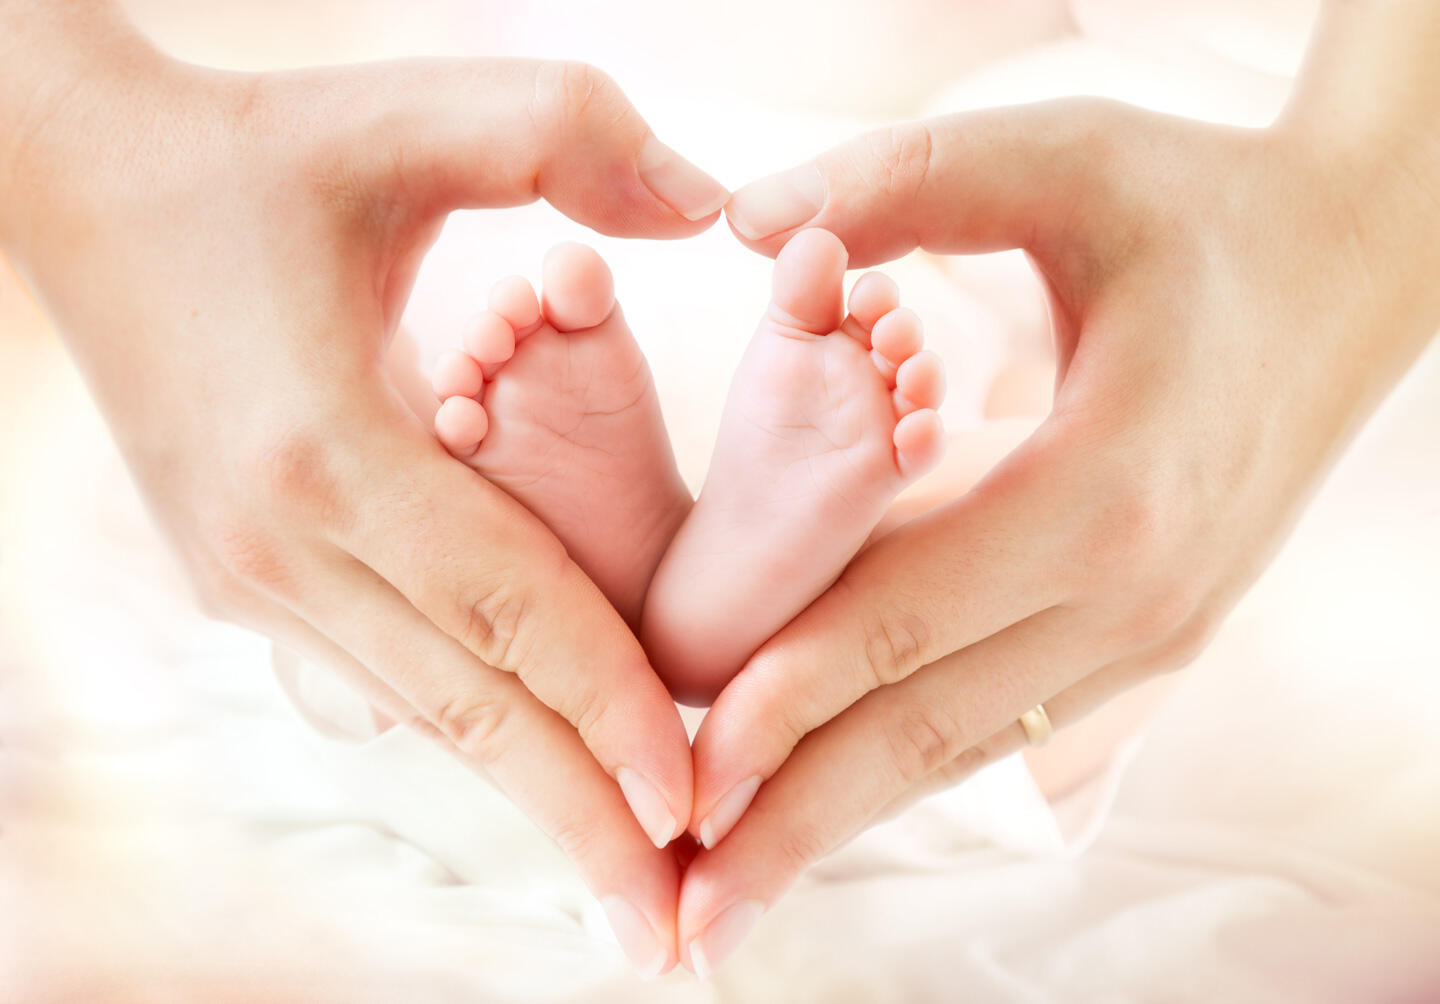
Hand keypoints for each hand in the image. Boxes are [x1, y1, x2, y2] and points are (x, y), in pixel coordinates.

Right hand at [0, 9, 728, 975]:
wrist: (80, 187)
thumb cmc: (262, 151)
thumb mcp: (415, 116)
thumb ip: (573, 136)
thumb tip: (715, 205)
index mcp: (329, 445)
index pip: (506, 608)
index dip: (605, 709)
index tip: (694, 806)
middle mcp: (284, 543)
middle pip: (470, 710)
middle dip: (582, 827)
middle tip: (676, 941)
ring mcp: (256, 576)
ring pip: (427, 716)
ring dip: (534, 801)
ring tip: (632, 894)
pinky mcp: (251, 579)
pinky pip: (387, 679)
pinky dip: (478, 736)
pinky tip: (542, 784)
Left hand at [673, 10, 1439, 971]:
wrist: (1353, 269)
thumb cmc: (1203, 209)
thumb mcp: (1066, 158)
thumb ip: (910, 182)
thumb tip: (752, 221)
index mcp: (1102, 488)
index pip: (907, 621)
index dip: (782, 705)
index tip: (679, 788)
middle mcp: (1129, 592)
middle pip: (926, 731)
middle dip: (793, 827)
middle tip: (683, 926)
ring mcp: (1145, 630)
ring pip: (961, 749)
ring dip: (839, 824)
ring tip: (732, 905)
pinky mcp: (1143, 635)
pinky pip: (1003, 722)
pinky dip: (905, 769)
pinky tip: (827, 808)